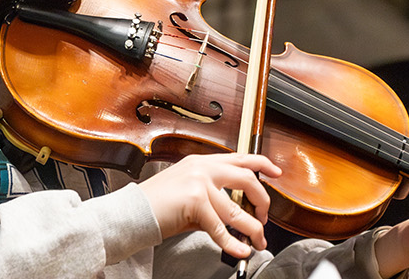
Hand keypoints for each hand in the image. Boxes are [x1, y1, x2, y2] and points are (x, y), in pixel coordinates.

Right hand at [135, 153, 281, 259]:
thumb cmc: (157, 206)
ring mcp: (199, 182)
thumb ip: (213, 197)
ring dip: (251, 229)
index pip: (240, 157)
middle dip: (262, 202)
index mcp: (201, 162)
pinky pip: (221, 227)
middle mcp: (202, 168)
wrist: (132, 213)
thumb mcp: (189, 193)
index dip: (262, 164)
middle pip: (248, 180)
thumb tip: (238, 216)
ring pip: (237, 210)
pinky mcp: (195, 201)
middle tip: (263, 219)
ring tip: (256, 241)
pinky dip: (233, 242)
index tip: (276, 173)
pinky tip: (240, 249)